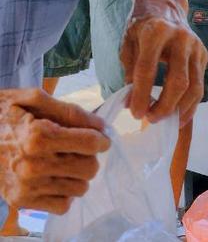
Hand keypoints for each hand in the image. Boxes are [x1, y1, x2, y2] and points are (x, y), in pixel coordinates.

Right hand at [0, 88, 108, 213]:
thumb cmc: (4, 113)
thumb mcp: (33, 98)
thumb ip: (70, 111)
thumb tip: (100, 126)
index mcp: (38, 136)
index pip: (89, 143)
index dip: (102, 139)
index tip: (101, 137)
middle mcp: (34, 165)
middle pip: (89, 168)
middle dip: (90, 156)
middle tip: (79, 148)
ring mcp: (27, 187)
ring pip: (79, 188)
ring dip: (78, 175)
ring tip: (65, 161)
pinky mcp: (21, 201)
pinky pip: (62, 206)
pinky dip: (65, 192)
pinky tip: (56, 177)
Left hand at [121, 0, 207, 126]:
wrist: (165, 4)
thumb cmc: (142, 24)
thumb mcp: (128, 41)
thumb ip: (129, 70)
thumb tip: (131, 101)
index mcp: (155, 32)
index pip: (148, 69)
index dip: (141, 95)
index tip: (135, 113)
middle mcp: (180, 38)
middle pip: (178, 81)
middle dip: (165, 106)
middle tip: (150, 119)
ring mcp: (195, 45)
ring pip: (195, 86)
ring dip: (180, 109)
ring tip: (165, 121)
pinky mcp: (203, 53)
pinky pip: (200, 84)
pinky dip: (191, 103)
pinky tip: (179, 114)